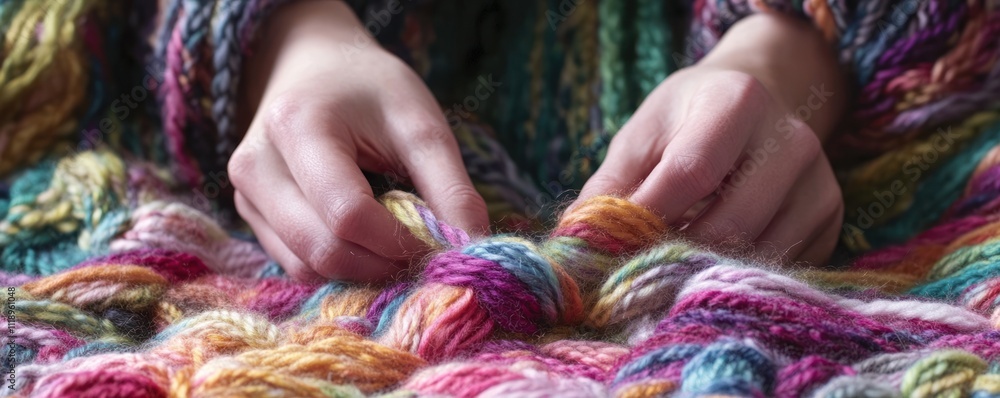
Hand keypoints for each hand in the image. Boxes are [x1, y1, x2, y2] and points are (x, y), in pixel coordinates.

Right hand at [229, 0, 487, 280]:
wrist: (312, 64)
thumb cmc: (369, 87)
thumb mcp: (419, 121)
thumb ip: (449, 185)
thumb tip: (473, 247)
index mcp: (297, 127)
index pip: (348, 214)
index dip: (399, 242)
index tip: (440, 242)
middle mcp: (256, 165)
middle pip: (322, 249)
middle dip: (382, 263)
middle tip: (423, 253)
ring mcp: (246, 194)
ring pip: (305, 267)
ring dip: (360, 272)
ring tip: (397, 247)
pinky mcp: (250, 214)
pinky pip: (295, 264)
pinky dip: (338, 267)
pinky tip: (368, 245)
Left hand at [574, 14, 846, 263]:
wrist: (752, 107)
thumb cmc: (683, 123)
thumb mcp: (640, 137)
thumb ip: (609, 188)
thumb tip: (578, 244)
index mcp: (737, 101)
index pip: (691, 172)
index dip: (647, 217)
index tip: (611, 245)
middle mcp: (791, 139)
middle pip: (731, 223)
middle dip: (676, 254)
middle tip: (637, 269)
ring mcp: (819, 181)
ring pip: (758, 253)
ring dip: (705, 271)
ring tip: (670, 266)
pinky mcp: (830, 217)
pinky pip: (781, 266)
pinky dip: (738, 274)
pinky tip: (712, 260)